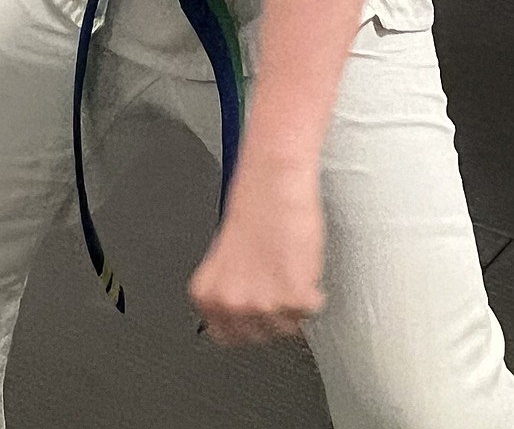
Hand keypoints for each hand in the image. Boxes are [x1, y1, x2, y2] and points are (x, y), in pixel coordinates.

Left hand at [189, 164, 324, 344]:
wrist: (273, 184)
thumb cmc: (252, 211)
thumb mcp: (225, 262)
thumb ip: (228, 294)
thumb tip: (238, 320)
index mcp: (207, 296)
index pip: (226, 337)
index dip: (245, 321)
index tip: (252, 304)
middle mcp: (232, 303)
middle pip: (262, 336)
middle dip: (272, 312)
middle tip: (271, 276)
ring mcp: (263, 304)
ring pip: (290, 326)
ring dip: (293, 301)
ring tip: (283, 265)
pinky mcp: (294, 297)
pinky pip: (312, 308)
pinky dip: (312, 289)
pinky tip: (298, 263)